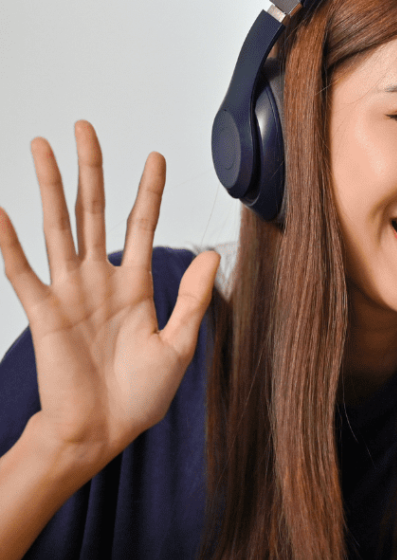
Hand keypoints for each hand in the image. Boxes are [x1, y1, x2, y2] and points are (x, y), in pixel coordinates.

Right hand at [0, 121, 219, 476]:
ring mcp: (70, 293)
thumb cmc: (140, 395)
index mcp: (138, 286)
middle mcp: (101, 280)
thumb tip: (213, 254)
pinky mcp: (45, 314)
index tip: (156, 156)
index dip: (149, 191)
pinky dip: (8, 243)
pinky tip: (0, 212)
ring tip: (40, 147)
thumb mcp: (178, 344)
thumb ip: (193, 298)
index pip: (142, 225)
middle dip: (91, 170)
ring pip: (58, 228)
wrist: (103, 432)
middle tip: (84, 127)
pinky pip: (22, 272)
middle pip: (94, 211)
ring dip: (50, 187)